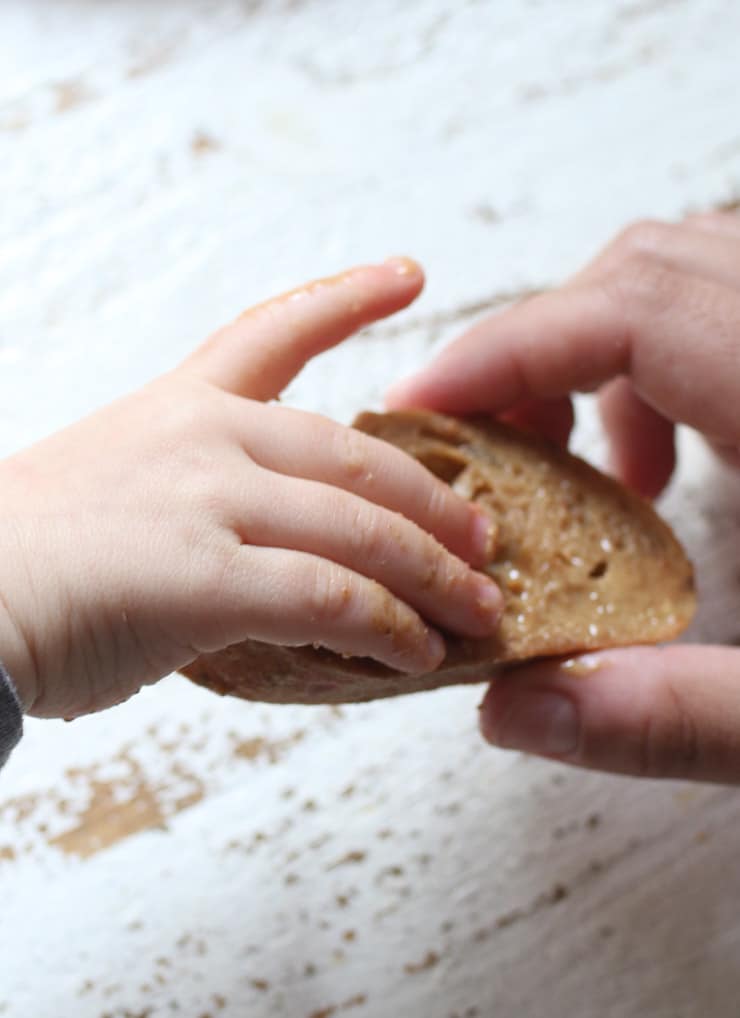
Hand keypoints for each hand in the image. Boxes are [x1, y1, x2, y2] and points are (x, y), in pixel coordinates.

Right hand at [0, 259, 501, 720]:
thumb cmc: (30, 560)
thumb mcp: (114, 484)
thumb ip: (197, 489)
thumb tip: (272, 537)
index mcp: (179, 406)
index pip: (275, 329)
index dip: (349, 298)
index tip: (411, 274)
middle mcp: (203, 436)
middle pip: (357, 457)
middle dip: (435, 503)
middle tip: (485, 537)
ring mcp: (205, 499)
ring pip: (360, 530)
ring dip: (434, 577)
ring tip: (478, 610)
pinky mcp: (203, 577)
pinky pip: (329, 600)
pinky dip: (389, 630)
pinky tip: (418, 654)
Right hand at [388, 213, 739, 782]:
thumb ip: (675, 721)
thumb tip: (518, 712)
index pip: (632, 308)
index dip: (508, 345)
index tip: (427, 402)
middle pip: (648, 270)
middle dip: (541, 348)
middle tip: (487, 443)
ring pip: (693, 279)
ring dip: (605, 353)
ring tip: (583, 464)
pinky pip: (736, 316)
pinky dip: (668, 367)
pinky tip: (670, 464)